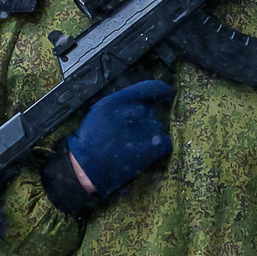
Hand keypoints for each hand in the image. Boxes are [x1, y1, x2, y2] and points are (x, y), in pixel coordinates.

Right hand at [64, 79, 174, 198]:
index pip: (153, 88)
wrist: (90, 167)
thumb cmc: (90, 139)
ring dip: (149, 133)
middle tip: (133, 131)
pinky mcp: (157, 145)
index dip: (163, 91)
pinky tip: (144, 153)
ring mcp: (150, 128)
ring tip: (133, 145)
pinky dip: (157, 147)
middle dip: (146, 118)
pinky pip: (165, 141)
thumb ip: (121, 102)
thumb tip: (137, 100)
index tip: (166, 95)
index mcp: (123, 99)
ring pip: (157, 126)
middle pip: (153, 109)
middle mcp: (139, 110)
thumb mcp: (100, 110)